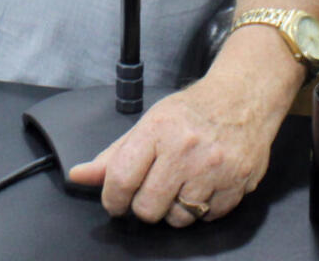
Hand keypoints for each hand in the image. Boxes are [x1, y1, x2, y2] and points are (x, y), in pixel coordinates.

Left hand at [68, 69, 286, 225]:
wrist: (241, 99)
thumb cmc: (190, 112)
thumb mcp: (148, 123)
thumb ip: (113, 155)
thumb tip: (77, 175)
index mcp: (157, 130)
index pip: (121, 179)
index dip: (112, 199)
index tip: (115, 201)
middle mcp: (185, 150)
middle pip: (148, 208)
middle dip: (143, 206)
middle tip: (150, 191)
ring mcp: (213, 169)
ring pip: (178, 218)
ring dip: (174, 209)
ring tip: (179, 184)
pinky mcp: (237, 184)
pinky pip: (207, 218)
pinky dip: (201, 209)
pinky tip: (203, 186)